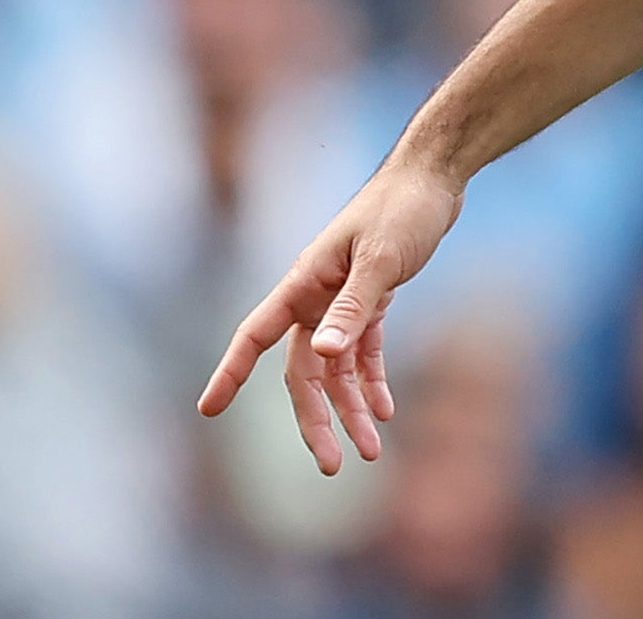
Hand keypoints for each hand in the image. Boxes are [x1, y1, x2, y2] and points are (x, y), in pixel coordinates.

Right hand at [196, 160, 462, 473]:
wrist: (434, 176)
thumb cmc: (403, 208)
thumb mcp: (381, 258)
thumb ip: (353, 306)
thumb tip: (322, 353)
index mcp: (304, 282)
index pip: (255, 334)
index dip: (231, 372)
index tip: (208, 409)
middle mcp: (316, 296)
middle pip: (301, 371)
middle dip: (314, 419)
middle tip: (331, 466)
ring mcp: (342, 299)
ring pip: (336, 368)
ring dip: (351, 408)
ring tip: (371, 451)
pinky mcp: (372, 298)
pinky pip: (363, 352)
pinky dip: (371, 381)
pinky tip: (384, 411)